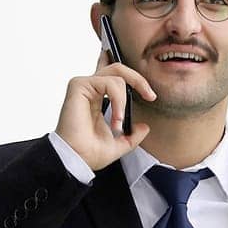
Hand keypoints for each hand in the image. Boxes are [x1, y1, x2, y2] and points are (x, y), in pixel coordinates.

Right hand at [54, 49, 154, 171]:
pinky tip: (115, 118)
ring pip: (117, 75)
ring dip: (124, 100)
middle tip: (150, 95)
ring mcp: (85, 86)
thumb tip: (145, 127)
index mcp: (98, 98)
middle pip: (119, 68)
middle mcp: (91, 89)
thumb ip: (132, 136)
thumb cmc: (88, 153)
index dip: (135, 80)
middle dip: (138, 79)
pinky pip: (108, 82)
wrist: (76, 159)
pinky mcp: (79, 85)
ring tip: (119, 122)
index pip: (117, 77)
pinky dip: (118, 100)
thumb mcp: (119, 145)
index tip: (151, 97)